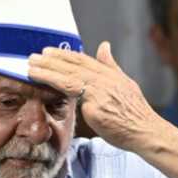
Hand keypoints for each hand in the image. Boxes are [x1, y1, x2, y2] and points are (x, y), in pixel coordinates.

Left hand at [28, 41, 158, 152]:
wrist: (146, 131)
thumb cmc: (135, 113)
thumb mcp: (125, 84)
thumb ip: (111, 66)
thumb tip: (104, 46)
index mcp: (110, 74)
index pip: (83, 60)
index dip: (65, 55)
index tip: (49, 51)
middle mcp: (104, 80)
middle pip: (73, 65)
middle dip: (51, 59)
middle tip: (32, 56)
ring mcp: (100, 92)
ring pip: (69, 76)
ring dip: (47, 70)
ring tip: (31, 67)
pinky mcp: (95, 107)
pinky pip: (71, 94)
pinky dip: (54, 84)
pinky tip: (41, 82)